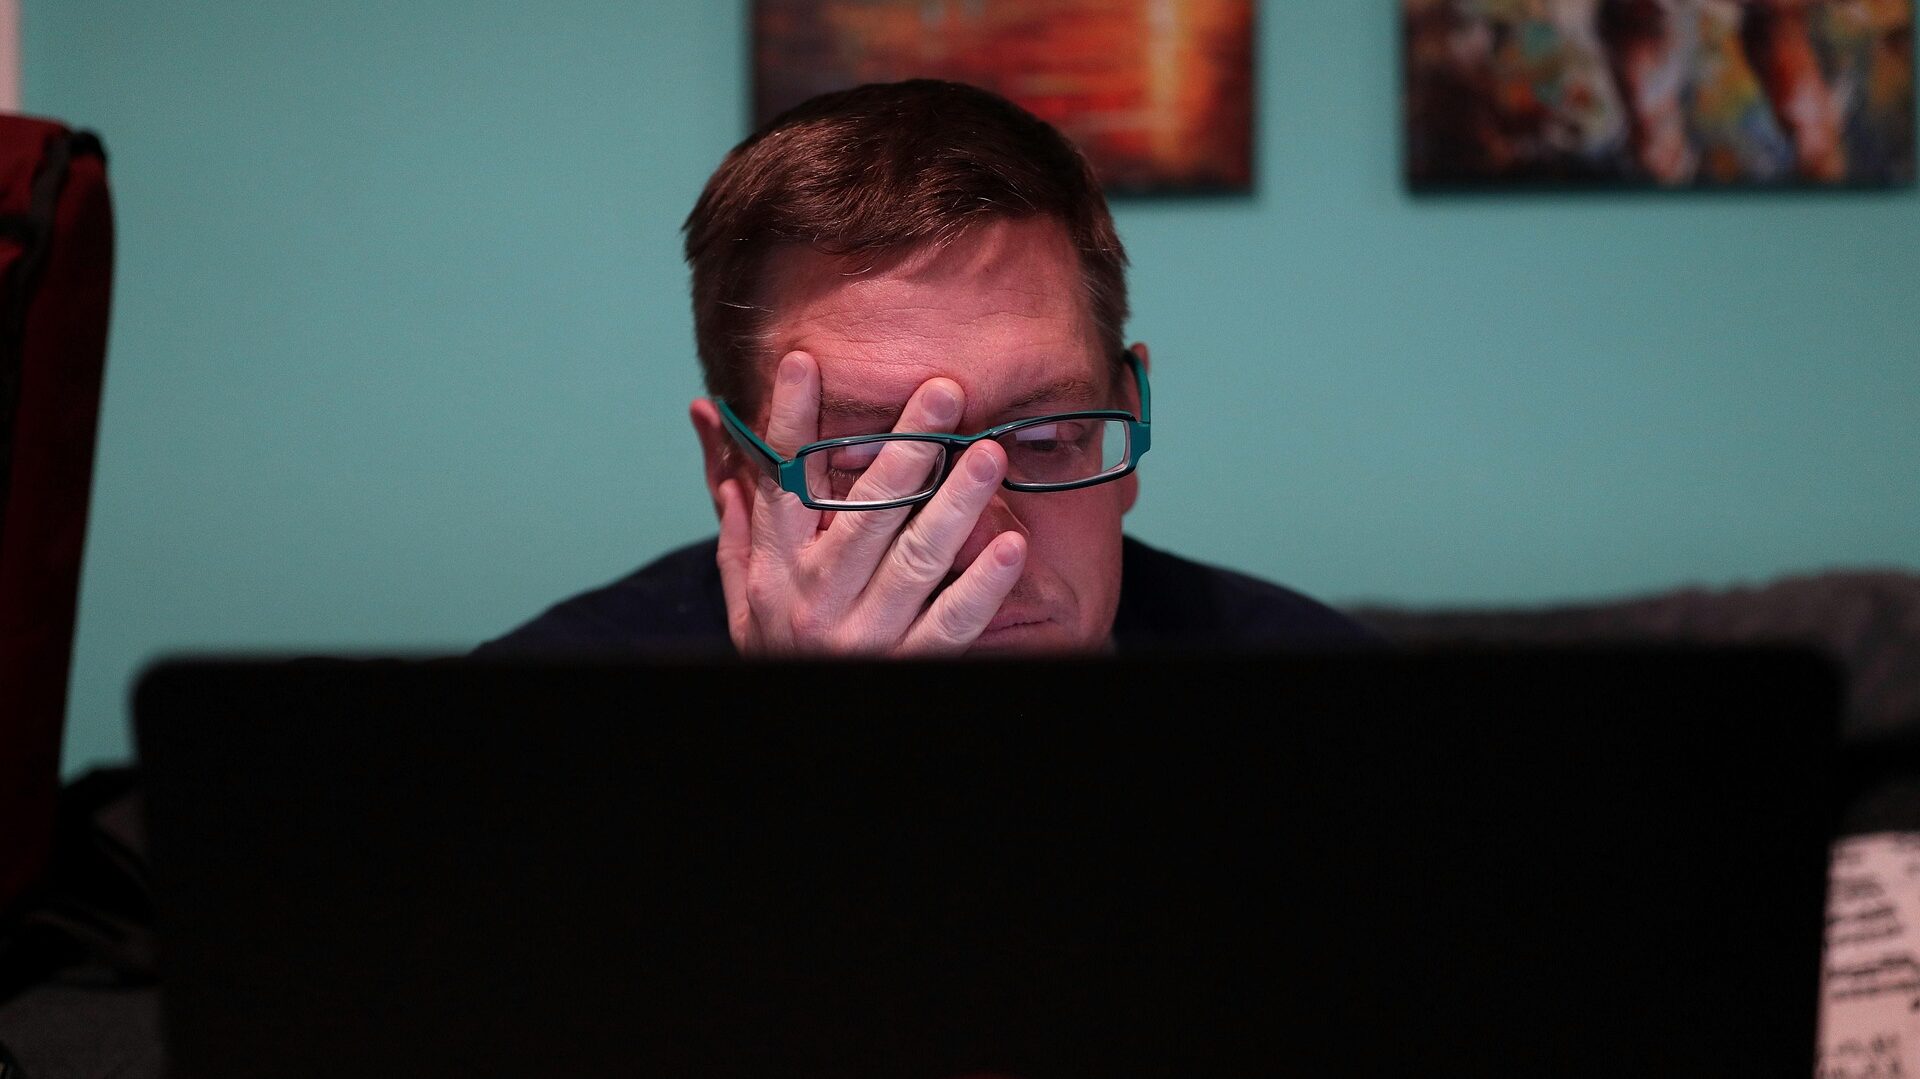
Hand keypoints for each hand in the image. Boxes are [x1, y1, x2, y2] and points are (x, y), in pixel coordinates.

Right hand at [713, 351, 1027, 655]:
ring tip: (989, 453)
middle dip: (905, 448)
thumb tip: (707, 412)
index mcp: (775, 570)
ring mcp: (865, 637)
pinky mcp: (909, 667)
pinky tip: (1010, 545)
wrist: (801, 724)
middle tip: (943, 390)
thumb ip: (736, 498)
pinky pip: (952, 623)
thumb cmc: (779, 639)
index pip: (782, 485)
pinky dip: (982, 586)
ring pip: (914, 560)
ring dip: (955, 503)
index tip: (804, 362)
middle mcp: (816, 601)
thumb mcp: (744, 577)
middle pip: (864, 514)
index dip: (790, 423)